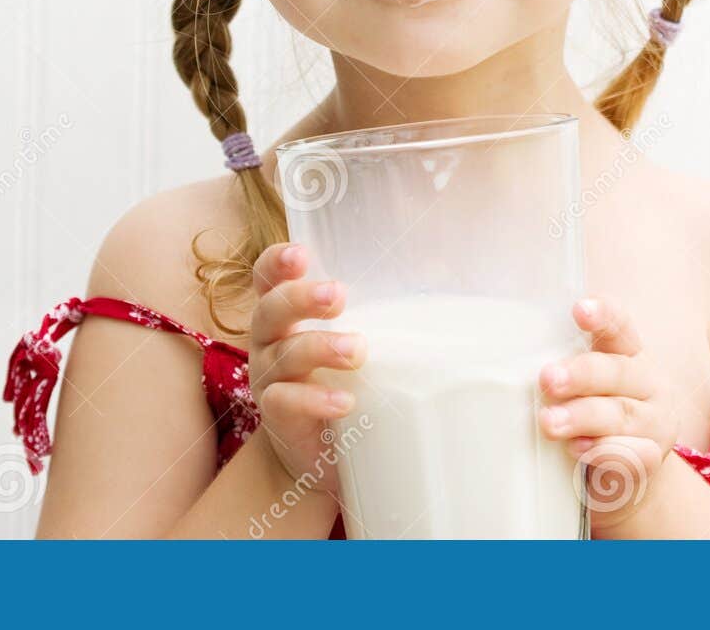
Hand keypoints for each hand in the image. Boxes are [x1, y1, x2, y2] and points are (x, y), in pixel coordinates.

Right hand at [247, 241, 363, 492]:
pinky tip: (344, 402)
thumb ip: (384, 310)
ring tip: (357, 350)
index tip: (301, 254)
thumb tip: (442, 268)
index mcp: (286, 315)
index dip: (277, 263)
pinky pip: (285, 402)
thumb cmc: (346, 378)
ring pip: (283, 355)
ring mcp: (270, 381)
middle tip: (339, 296)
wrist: (327, 454)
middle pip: (270, 310)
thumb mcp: (360, 338)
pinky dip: (314, 400)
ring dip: (320, 347)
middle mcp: (270, 342)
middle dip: (302, 298)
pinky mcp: (278, 419)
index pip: (268, 278)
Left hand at [538, 297, 679, 533]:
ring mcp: (655, 422)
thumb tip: (503, 365)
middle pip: (617, 372)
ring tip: (549, 422)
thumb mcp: (584, 386)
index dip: (603, 315)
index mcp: (629, 354)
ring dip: (582, 416)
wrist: (627, 473)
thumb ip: (560, 371)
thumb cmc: (595, 415)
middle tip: (547, 379)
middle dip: (581, 375)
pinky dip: (604, 451)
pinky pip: (632, 454)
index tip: (579, 309)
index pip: (620, 326)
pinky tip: (580, 449)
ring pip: (620, 414)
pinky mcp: (652, 458)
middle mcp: (648, 383)